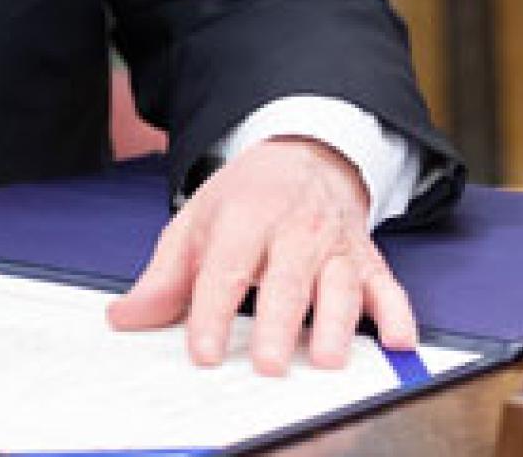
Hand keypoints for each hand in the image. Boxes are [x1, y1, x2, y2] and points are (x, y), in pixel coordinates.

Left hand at [106, 137, 415, 374]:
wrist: (302, 156)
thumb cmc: (245, 199)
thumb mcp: (196, 224)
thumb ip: (164, 277)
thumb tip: (124, 317)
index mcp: (244, 217)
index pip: (225, 269)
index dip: (213, 312)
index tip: (204, 352)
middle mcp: (293, 231)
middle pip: (286, 281)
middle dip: (278, 324)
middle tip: (269, 365)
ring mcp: (335, 246)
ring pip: (340, 286)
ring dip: (336, 323)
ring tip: (326, 359)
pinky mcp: (367, 260)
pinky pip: (388, 287)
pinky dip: (397, 313)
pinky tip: (398, 340)